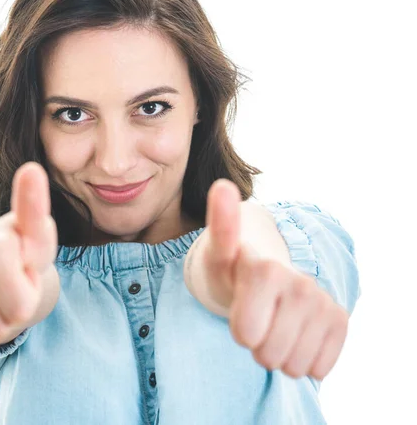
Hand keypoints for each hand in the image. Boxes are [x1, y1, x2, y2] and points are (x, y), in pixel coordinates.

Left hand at [186, 179, 349, 379]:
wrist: (257, 275)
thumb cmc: (229, 270)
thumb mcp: (214, 255)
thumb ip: (220, 228)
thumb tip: (222, 185)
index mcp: (266, 269)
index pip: (246, 332)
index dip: (240, 331)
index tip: (239, 308)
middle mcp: (300, 283)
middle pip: (268, 355)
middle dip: (254, 345)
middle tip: (251, 319)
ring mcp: (323, 301)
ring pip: (293, 365)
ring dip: (276, 354)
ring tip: (269, 325)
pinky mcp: (339, 319)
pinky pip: (318, 366)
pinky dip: (301, 359)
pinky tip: (292, 333)